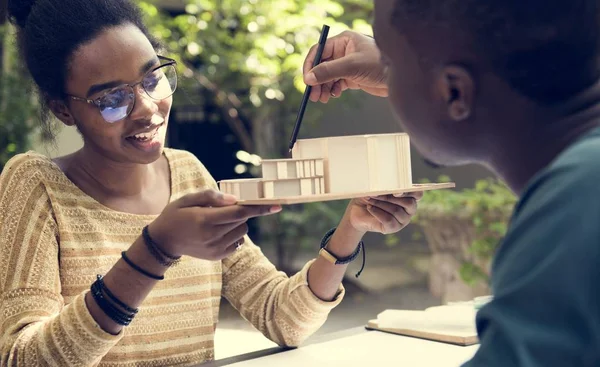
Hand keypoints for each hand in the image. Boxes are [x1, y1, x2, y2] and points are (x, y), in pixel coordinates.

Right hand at [148, 189, 280, 260]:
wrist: (164, 242)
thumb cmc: (176, 215)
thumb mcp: (188, 199)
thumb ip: (211, 197)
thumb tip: (234, 200)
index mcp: (205, 220)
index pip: (239, 213)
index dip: (259, 208)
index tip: (276, 205)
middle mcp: (212, 237)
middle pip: (243, 221)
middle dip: (240, 212)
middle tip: (222, 209)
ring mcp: (216, 249)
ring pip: (243, 232)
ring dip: (237, 223)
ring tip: (217, 221)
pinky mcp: (218, 256)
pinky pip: (238, 242)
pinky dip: (234, 234)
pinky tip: (218, 231)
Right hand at [303, 30, 387, 102]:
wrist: (399, 78)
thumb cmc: (380, 64)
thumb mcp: (351, 66)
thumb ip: (329, 71)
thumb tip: (309, 78)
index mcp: (343, 41)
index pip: (319, 51)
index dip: (310, 65)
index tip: (306, 80)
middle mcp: (344, 51)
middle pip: (322, 65)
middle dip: (316, 81)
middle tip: (312, 95)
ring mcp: (347, 64)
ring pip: (328, 76)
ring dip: (323, 88)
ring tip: (322, 99)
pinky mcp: (352, 77)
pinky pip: (336, 83)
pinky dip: (332, 90)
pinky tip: (334, 95)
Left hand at [345, 192, 422, 233]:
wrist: (357, 211)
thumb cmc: (369, 196)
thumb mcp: (376, 189)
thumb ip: (385, 187)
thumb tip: (388, 189)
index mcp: (408, 197)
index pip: (418, 194)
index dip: (410, 192)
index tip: (397, 191)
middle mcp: (409, 209)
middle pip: (409, 203)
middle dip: (390, 197)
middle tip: (374, 194)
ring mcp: (403, 220)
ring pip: (397, 211)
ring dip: (381, 204)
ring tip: (369, 201)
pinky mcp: (394, 228)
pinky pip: (389, 220)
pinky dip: (378, 212)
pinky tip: (370, 208)